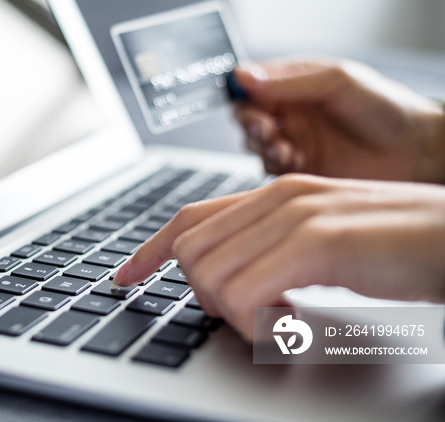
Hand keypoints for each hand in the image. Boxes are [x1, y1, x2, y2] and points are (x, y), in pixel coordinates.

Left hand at [112, 175, 444, 340]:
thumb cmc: (398, 246)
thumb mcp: (322, 243)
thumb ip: (273, 250)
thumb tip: (230, 282)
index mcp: (275, 194)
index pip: (189, 218)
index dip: (148, 250)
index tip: (123, 278)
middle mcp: (278, 197)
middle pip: (190, 251)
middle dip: (202, 294)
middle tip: (248, 315)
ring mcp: (297, 216)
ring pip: (209, 274)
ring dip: (232, 312)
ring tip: (280, 321)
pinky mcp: (319, 243)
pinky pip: (245, 295)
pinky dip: (255, 325)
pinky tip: (291, 327)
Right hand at [234, 58, 444, 182]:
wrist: (414, 151)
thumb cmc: (385, 108)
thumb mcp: (335, 82)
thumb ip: (287, 81)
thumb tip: (243, 76)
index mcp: (295, 84)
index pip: (251, 84)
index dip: (242, 91)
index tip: (248, 97)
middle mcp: (290, 112)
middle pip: (246, 115)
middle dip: (250, 121)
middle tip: (265, 125)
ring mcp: (293, 141)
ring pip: (254, 143)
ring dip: (261, 143)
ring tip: (281, 143)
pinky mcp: (298, 169)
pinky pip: (270, 168)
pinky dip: (274, 163)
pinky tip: (293, 157)